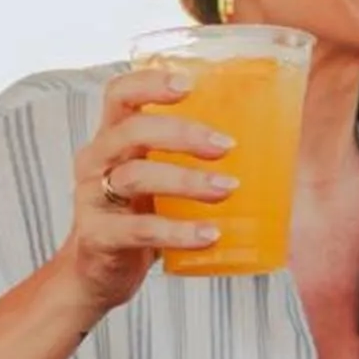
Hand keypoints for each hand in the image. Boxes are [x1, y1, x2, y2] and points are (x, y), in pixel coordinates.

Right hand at [55, 69, 234, 313]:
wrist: (96, 275)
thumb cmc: (137, 216)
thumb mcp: (155, 178)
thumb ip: (185, 157)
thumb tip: (266, 143)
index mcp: (112, 138)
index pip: (120, 94)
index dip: (150, 83)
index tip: (189, 85)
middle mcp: (96, 161)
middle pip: (132, 130)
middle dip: (182, 133)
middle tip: (226, 147)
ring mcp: (92, 198)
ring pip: (137, 176)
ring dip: (187, 181)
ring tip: (228, 189)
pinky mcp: (98, 237)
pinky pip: (140, 229)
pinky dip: (178, 232)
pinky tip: (209, 235)